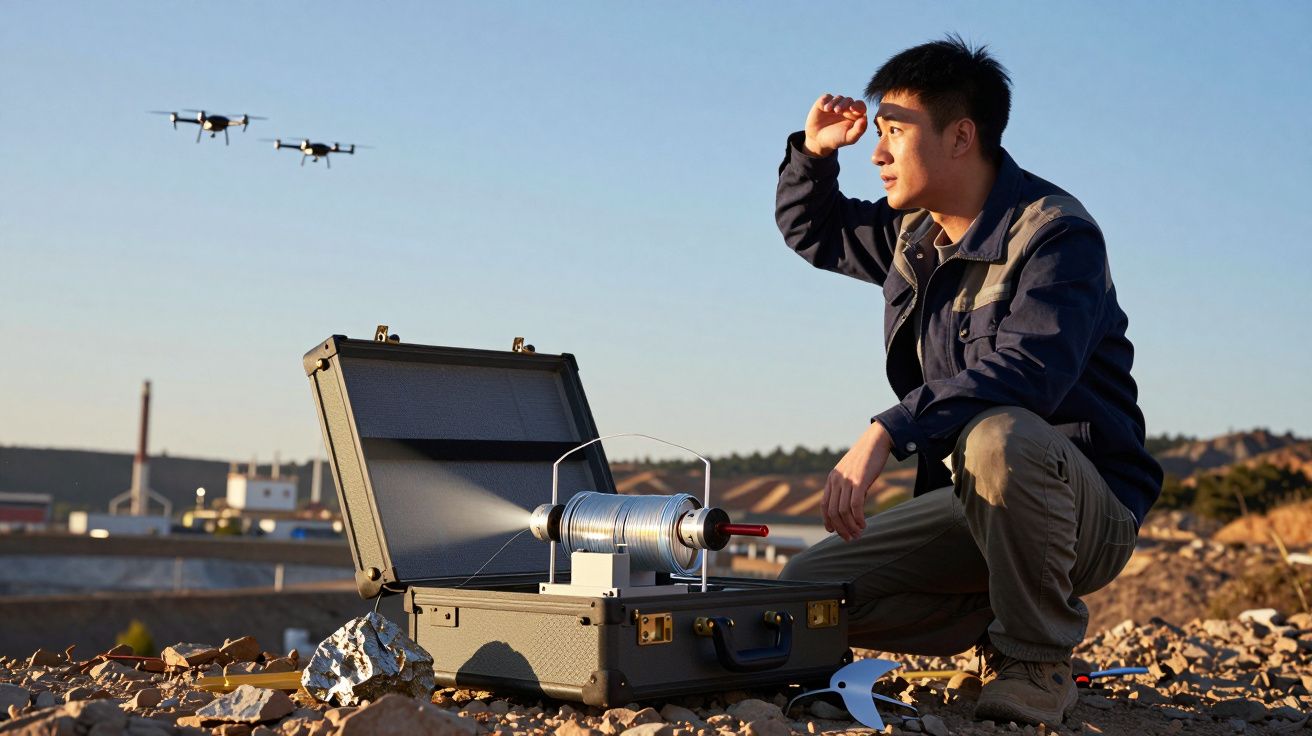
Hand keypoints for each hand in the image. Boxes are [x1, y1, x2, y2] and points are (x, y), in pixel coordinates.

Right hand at [803, 93, 868, 156]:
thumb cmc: (836, 139)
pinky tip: (825, 109)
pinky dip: (826, 101)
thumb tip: (864, 119)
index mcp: (856, 115)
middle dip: (844, 104)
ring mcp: (836, 104)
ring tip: (829, 110)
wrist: (817, 140)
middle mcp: (847, 108)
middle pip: (849, 100)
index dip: (858, 106)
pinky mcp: (825, 102)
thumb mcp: (848, 138)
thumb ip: (858, 130)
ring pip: (839, 98)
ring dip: (835, 103)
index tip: (852, 109)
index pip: (861, 106)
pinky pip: (827, 97)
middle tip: (838, 111)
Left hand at [823, 421, 892, 540]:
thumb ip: (848, 488)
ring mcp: (847, 480)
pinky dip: (858, 518)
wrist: (875, 441)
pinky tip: (864, 524)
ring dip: (850, 526)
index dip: (827, 520)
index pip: (825, 505)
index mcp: (832, 479)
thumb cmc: (866, 458)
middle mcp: (836, 480)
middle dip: (840, 529)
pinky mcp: (859, 481)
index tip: (833, 531)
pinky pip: (855, 505)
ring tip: (858, 534)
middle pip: (833, 512)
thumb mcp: (852, 473)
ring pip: (843, 511)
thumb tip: (852, 508)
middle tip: (849, 538)